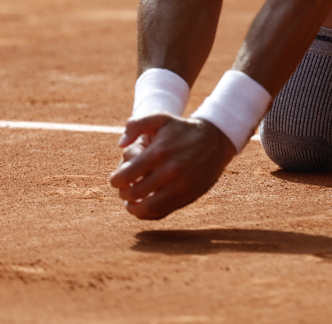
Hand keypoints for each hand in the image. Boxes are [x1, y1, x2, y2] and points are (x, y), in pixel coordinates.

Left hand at [109, 115, 236, 219]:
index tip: (116, 178)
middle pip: (134, 194)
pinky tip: (143, 205)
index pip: (126, 176)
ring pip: (147, 208)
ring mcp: (180, 187)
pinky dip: (147, 213)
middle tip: (123, 188)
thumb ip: (136, 125)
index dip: (115, 180)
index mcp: (159, 153)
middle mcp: (170, 172)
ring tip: (130, 201)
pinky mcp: (187, 197)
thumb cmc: (183, 129)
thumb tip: (121, 144)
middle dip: (122, 192)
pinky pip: (161, 212)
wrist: (216, 140)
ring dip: (132, 207)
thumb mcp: (161, 118)